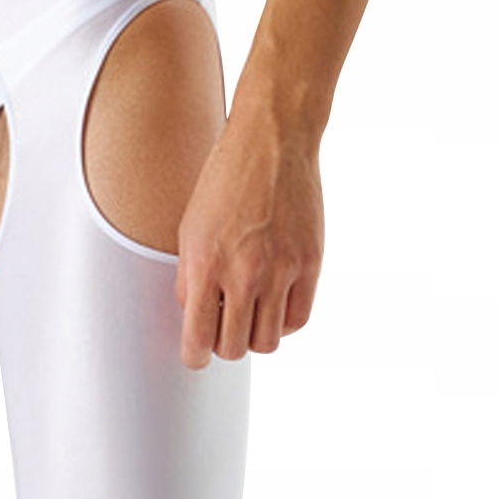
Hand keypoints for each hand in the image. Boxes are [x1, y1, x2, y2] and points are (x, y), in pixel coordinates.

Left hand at [175, 116, 323, 369]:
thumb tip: (196, 321)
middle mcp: (244, 273)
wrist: (272, 140)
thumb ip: (189, 279)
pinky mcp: (310, 263)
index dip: (195, 357)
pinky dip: (284, 321)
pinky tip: (275, 302)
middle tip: (224, 326)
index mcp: (205, 265)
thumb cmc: (225, 181)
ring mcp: (281, 269)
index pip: (197, 341)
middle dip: (225, 345)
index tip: (197, 354)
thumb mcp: (189, 229)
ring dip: (255, 335)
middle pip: (234, 349)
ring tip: (250, 313)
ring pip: (268, 342)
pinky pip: (298, 320)